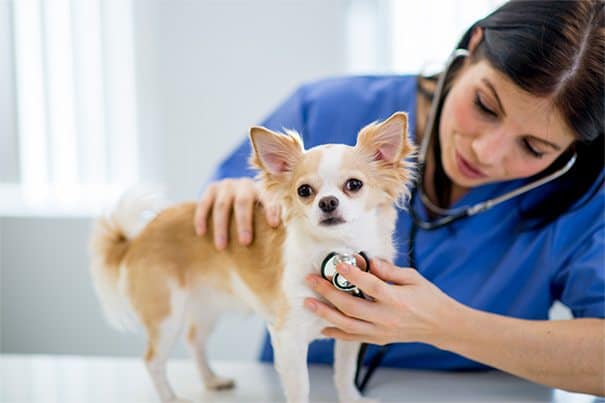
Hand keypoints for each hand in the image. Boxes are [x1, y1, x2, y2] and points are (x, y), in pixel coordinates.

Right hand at [194, 178, 280, 249]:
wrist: (232, 195)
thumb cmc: (252, 212)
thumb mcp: (262, 213)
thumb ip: (270, 219)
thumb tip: (278, 234)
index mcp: (261, 190)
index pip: (267, 198)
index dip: (271, 210)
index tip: (274, 225)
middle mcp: (244, 185)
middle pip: (243, 203)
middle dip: (244, 223)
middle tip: (245, 243)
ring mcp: (226, 185)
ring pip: (222, 206)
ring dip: (221, 227)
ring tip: (222, 247)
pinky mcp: (211, 188)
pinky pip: (204, 203)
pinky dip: (201, 218)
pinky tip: (201, 233)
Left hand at [304, 259, 459, 346]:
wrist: (441, 325)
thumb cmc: (428, 298)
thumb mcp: (413, 278)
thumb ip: (390, 270)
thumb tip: (369, 262)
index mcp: (397, 299)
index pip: (370, 286)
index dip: (352, 275)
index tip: (337, 264)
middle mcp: (386, 317)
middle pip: (351, 306)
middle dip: (327, 292)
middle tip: (311, 281)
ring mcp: (381, 331)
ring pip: (347, 324)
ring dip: (324, 313)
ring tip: (308, 303)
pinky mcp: (379, 339)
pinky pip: (353, 337)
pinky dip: (336, 333)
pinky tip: (322, 326)